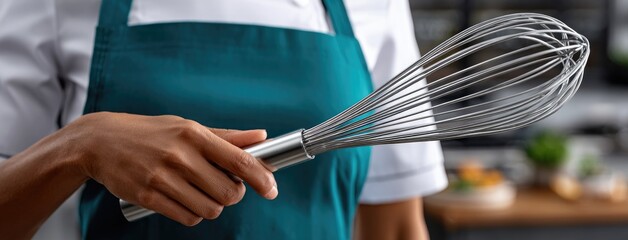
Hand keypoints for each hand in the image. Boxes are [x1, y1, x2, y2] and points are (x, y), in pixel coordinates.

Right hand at [65, 112, 275, 225]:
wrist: (100, 142)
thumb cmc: (151, 133)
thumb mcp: (187, 127)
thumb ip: (226, 137)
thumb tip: (262, 138)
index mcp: (194, 135)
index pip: (240, 161)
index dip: (262, 179)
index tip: (272, 189)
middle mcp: (180, 155)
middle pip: (228, 193)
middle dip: (234, 196)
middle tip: (227, 188)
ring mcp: (162, 178)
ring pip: (209, 210)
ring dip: (213, 206)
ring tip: (202, 193)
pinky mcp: (148, 197)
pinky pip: (187, 218)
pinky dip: (193, 214)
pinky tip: (185, 200)